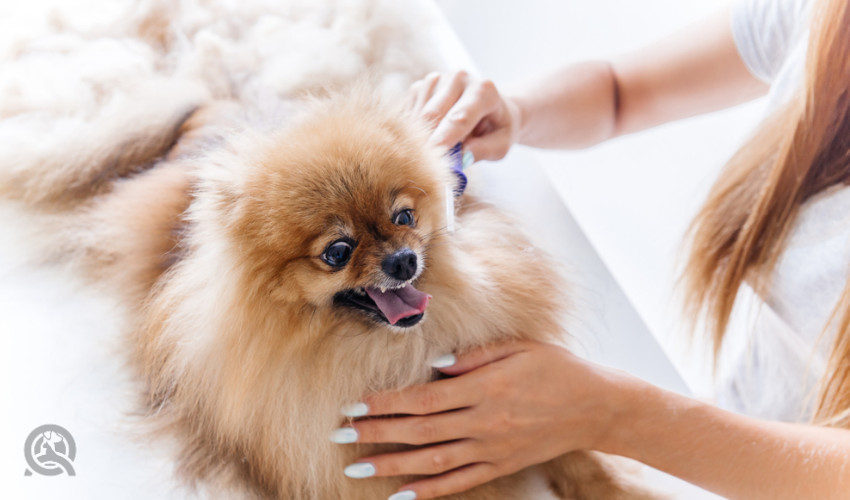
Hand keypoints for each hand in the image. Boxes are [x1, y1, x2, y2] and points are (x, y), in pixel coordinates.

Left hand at [337, 340, 630, 498]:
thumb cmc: (557, 368)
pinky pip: (460, 482)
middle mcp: (484, 421)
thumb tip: (435, 365)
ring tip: (356, 468)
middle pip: (420, 431)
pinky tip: (401, 496)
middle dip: (377, 433)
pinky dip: (429, 491)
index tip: (356, 405)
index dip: (387, 403)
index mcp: (485, 387)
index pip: (424, 398)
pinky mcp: (501, 465)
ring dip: (392, 465)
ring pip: (433, 462)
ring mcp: (492, 448)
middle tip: (340, 434)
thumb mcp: (518, 347)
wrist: (596, 406)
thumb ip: (475, 355)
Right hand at [407, 70, 521, 160]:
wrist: (492, 108)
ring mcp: (437, 79)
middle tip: (432, 162)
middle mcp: (459, 78)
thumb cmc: (497, 128)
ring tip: (439, 145)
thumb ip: (483, 151)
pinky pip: (409, 113)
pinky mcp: (420, 86)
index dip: (446, 137)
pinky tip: (429, 134)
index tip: (433, 154)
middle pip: (432, 114)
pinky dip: (414, 130)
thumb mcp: (501, 145)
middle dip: (429, 140)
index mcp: (484, 90)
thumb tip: (460, 158)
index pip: (460, 117)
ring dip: (421, 135)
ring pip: (417, 114)